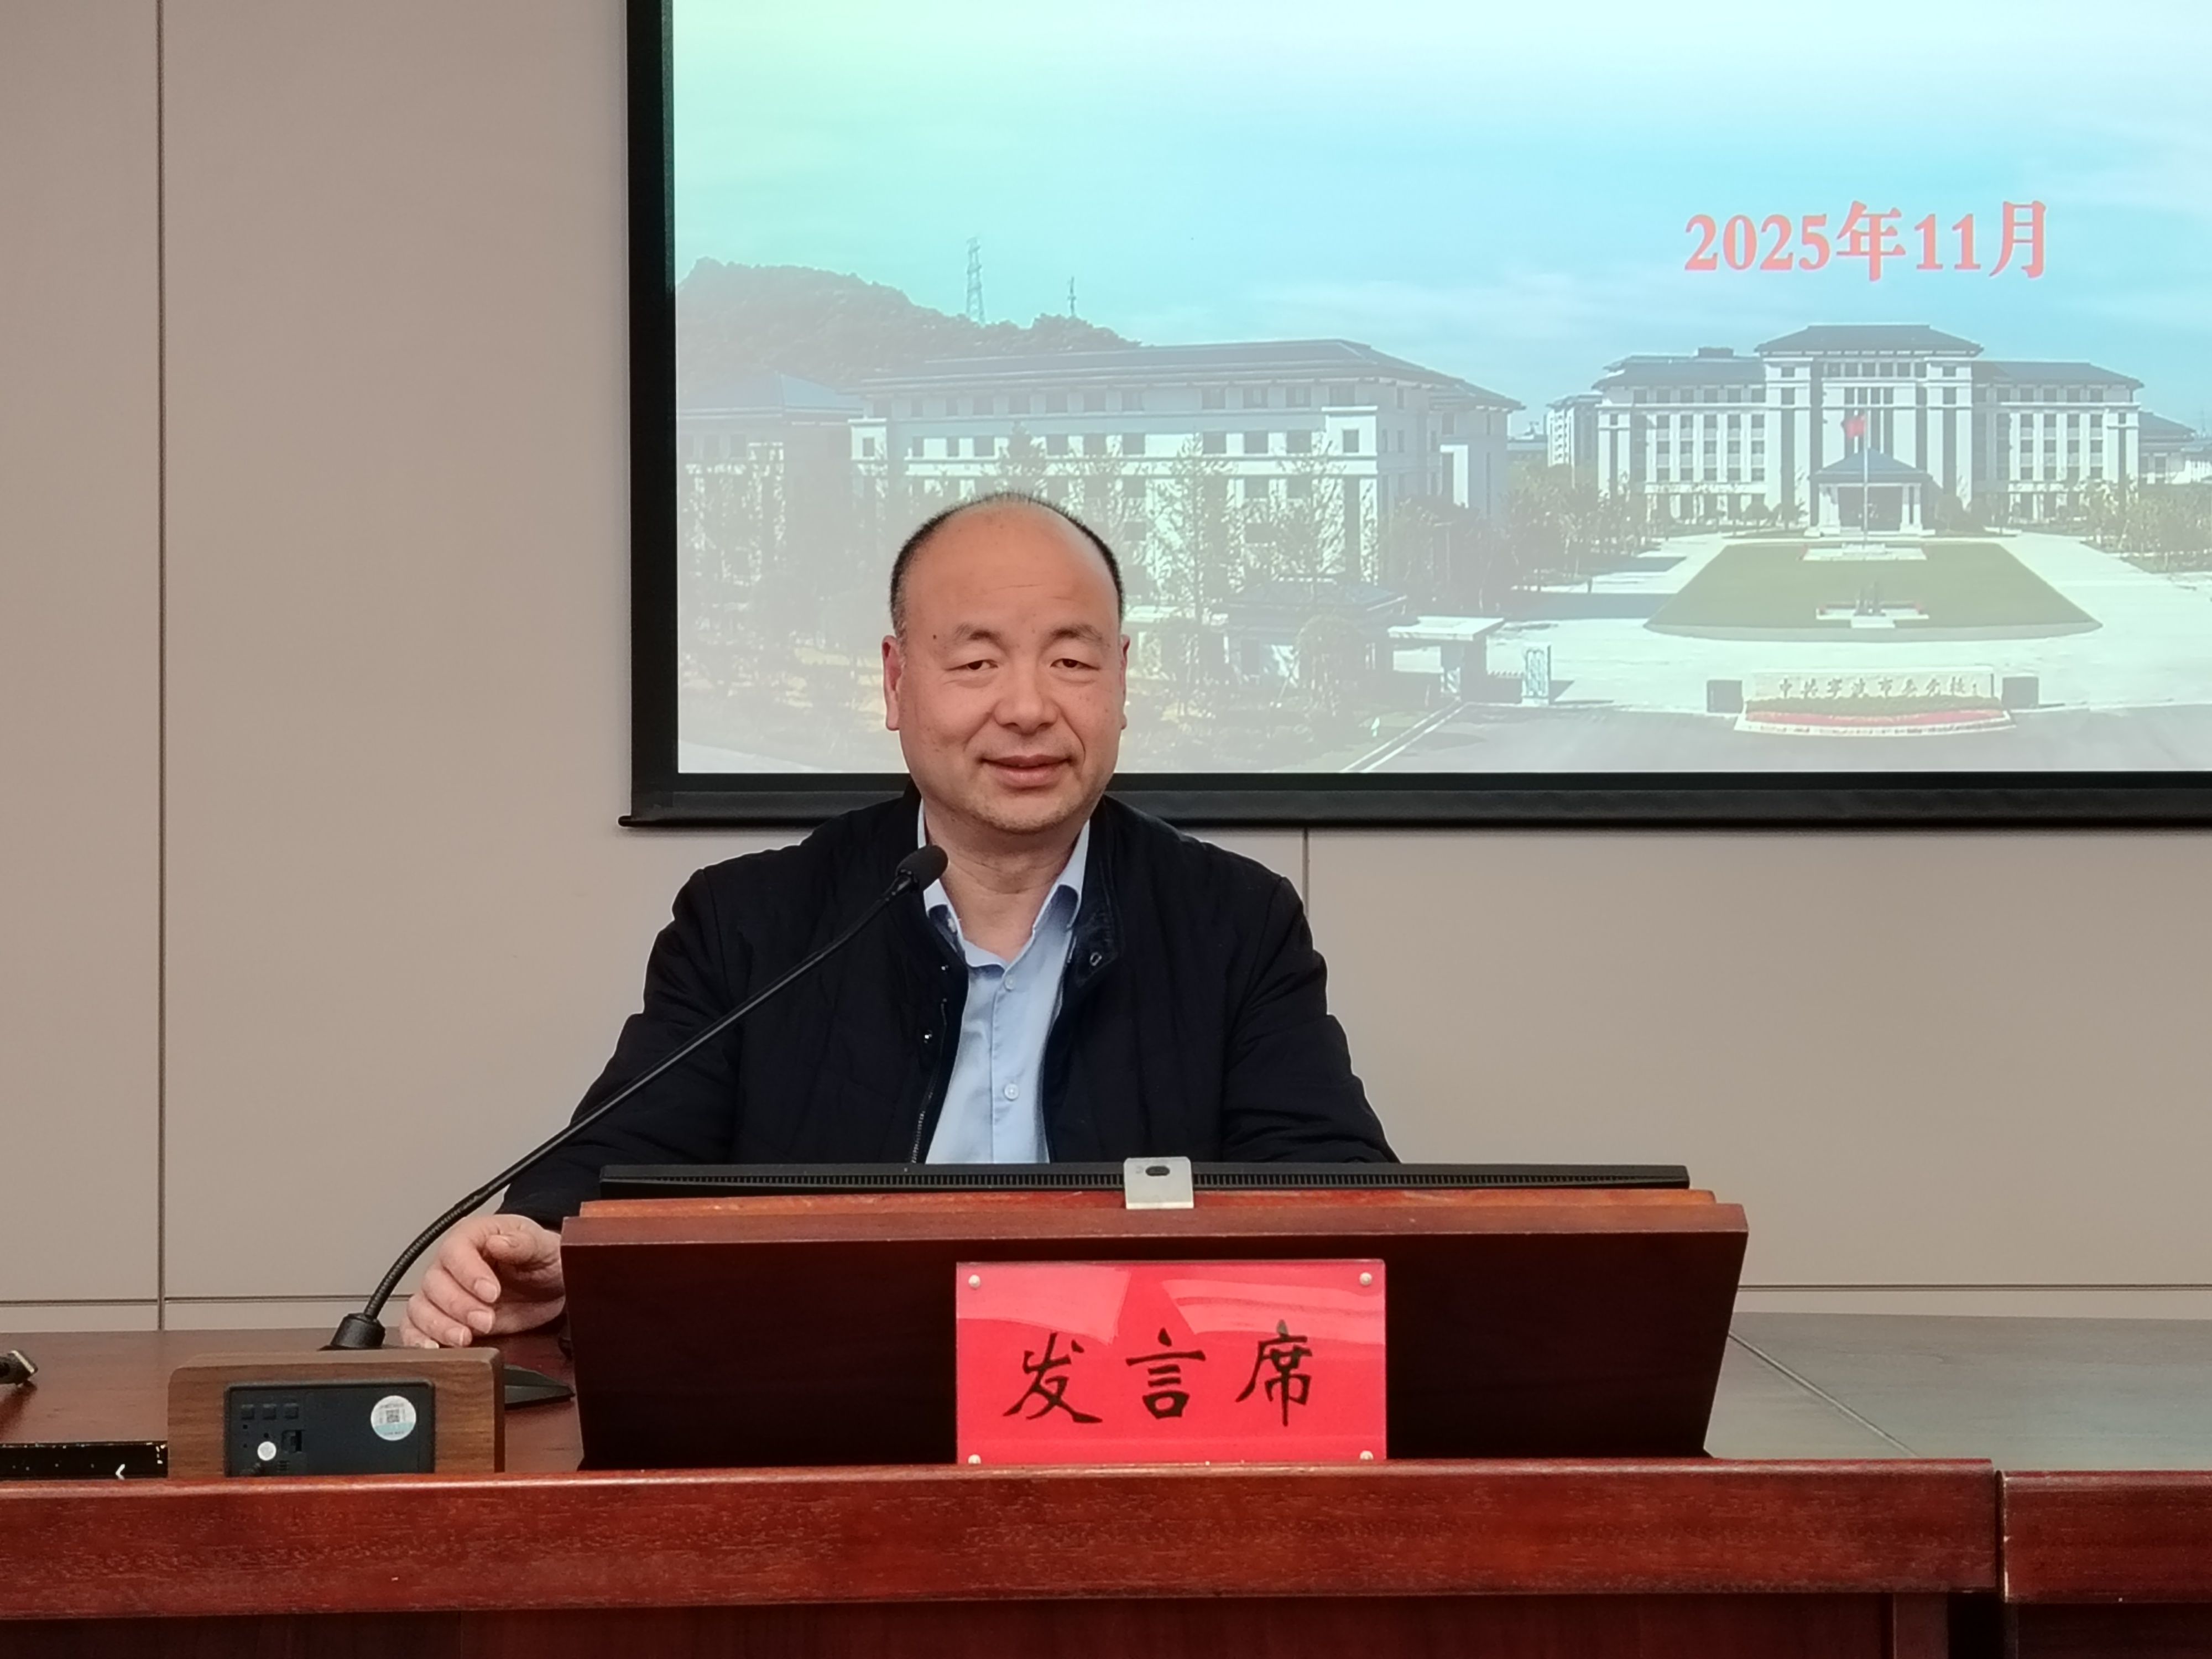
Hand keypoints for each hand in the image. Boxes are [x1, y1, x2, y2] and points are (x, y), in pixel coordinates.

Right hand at [397, 1214, 564, 1347]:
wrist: (549, 1284)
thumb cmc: (542, 1257)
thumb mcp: (545, 1246)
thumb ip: (523, 1243)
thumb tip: (499, 1241)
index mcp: (473, 1236)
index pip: (456, 1250)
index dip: (469, 1273)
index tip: (492, 1293)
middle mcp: (450, 1263)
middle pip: (435, 1282)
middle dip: (459, 1306)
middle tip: (486, 1321)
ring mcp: (442, 1292)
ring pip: (421, 1307)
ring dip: (439, 1326)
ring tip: (465, 1339)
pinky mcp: (442, 1318)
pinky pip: (414, 1327)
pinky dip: (418, 1340)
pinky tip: (435, 1349)